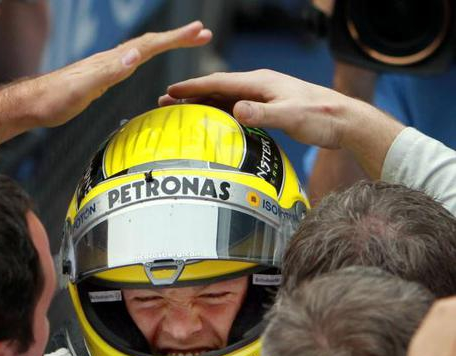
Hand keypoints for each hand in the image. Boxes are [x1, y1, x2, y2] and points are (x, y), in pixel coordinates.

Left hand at [29, 20, 211, 127]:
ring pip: (143, 49)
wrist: (33, 104)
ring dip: (166, 44)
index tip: (198, 33)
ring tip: (187, 41)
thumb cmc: (55, 99)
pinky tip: (146, 60)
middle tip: (203, 34)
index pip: (150, 45)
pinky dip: (148, 56)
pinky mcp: (101, 76)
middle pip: (151, 43)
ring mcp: (106, 67)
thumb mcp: (84, 88)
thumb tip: (135, 56)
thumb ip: (109, 72)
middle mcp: (112, 60)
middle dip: (178, 37)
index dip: (176, 38)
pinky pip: (133, 61)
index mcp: (112, 61)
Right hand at [161, 68, 402, 178]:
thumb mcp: (290, 116)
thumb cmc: (320, 118)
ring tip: (181, 111)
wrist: (344, 121)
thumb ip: (262, 112)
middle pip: (218, 88)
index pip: (219, 82)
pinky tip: (212, 121)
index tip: (171, 91)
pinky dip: (220, 112)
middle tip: (165, 102)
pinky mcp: (270, 107)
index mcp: (261, 82)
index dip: (193, 87)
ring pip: (226, 98)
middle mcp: (260, 85)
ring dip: (203, 104)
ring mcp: (264, 96)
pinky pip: (237, 107)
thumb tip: (235, 109)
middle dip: (191, 95)